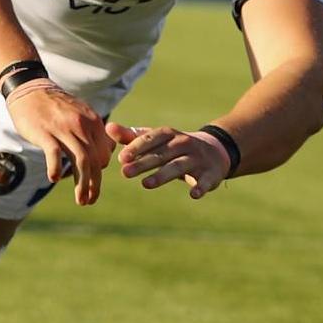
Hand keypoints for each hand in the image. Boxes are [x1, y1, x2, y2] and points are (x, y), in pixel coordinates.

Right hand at [4, 80, 113, 206]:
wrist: (31, 90)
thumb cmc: (55, 108)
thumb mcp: (81, 115)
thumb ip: (93, 135)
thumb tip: (103, 158)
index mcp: (93, 122)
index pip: (104, 154)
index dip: (99, 172)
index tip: (93, 185)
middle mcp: (82, 125)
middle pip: (95, 160)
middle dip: (95, 184)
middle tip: (90, 200)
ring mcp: (64, 128)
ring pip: (80, 161)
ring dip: (82, 184)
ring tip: (81, 200)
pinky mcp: (45, 132)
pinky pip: (54, 154)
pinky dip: (55, 168)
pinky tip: (53, 179)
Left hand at [108, 120, 234, 198]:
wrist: (214, 151)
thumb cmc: (175, 147)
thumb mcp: (155, 139)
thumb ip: (131, 136)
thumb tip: (108, 127)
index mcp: (168, 134)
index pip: (150, 138)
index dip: (136, 147)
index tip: (121, 158)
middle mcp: (183, 144)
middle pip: (161, 154)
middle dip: (143, 163)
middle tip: (125, 172)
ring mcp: (197, 159)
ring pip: (178, 166)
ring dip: (162, 175)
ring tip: (146, 184)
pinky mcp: (210, 174)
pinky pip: (206, 180)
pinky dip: (201, 187)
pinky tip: (194, 195)